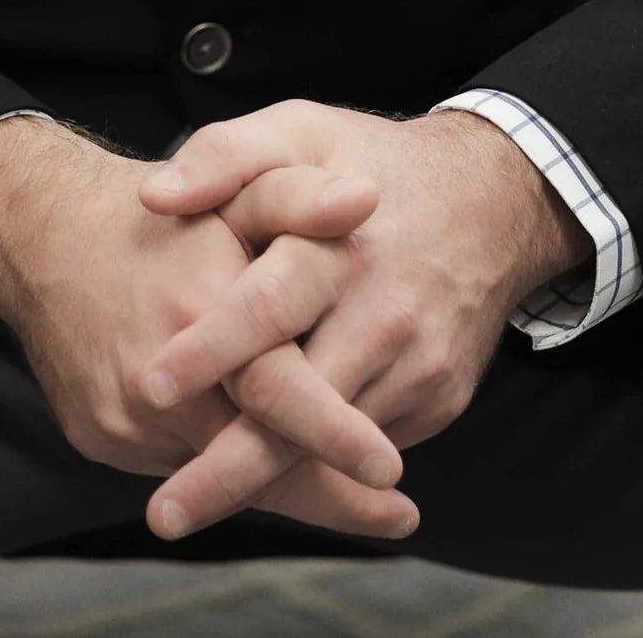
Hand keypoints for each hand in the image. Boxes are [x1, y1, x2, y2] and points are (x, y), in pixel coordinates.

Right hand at [0, 115, 416, 538]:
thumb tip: (364, 198)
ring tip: (357, 496)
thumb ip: (300, 196)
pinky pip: (178, 462)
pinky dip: (223, 461)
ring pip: (215, 468)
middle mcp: (155, 376)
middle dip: (328, 494)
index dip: (334, 434)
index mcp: (199, 309)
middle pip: (250, 456)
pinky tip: (268, 452)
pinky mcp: (99, 436)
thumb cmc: (161, 214)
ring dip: (280, 480)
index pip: (277, 391)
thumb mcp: (236, 185)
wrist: (43, 233)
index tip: (392, 472)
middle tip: (396, 510)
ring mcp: (121, 416)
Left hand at [136, 102, 590, 536]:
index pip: (271, 305)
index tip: (150, 386)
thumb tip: (154, 197)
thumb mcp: (300, 130)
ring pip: (331, 446)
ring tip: (187, 505)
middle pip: (301, 409)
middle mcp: (384, 313)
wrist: (492, 201)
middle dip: (230, 469)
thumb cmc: (369, 163)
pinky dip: (315, 464)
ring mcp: (418, 366)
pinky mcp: (438, 400)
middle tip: (164, 513)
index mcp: (340, 245)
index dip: (212, 348)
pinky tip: (262, 471)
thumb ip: (225, 156)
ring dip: (266, 481)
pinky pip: (365, 445)